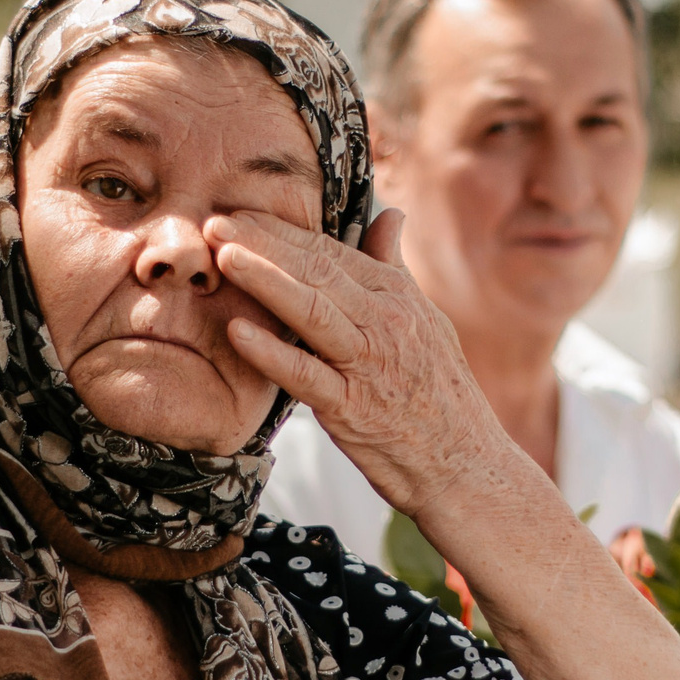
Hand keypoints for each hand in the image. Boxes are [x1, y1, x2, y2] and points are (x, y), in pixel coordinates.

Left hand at [212, 209, 518, 518]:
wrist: (465, 466)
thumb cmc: (441, 395)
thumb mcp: (427, 321)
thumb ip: (395, 269)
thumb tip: (389, 216)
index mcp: (397, 297)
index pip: (332, 252)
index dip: (282, 230)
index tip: (241, 213)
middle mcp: (385, 322)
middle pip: (316, 270)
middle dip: (263, 242)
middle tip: (214, 221)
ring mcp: (369, 365)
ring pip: (312, 309)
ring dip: (264, 279)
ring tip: (222, 256)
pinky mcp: (353, 410)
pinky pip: (307, 376)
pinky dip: (271, 353)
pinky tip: (237, 332)